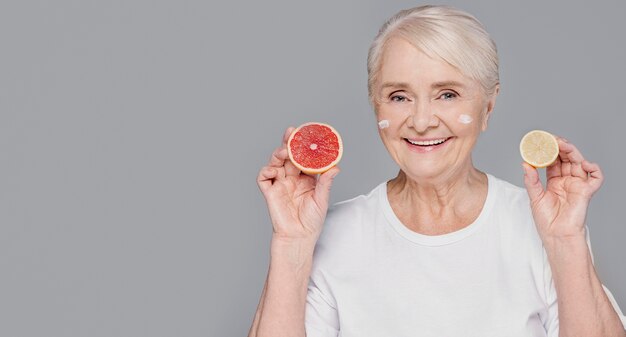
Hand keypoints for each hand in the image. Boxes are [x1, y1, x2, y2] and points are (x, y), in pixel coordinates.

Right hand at [257, 127, 339, 242]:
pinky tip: (274, 169)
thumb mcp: (322, 199)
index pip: (303, 157)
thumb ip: (326, 183)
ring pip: (276, 162)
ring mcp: (280, 184)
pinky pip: (264, 177)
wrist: (299, 238)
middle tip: (291, 132)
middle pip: (288, 155)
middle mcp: (291, 178)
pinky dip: (266, 170)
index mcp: (305, 178)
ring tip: (285, 150)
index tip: (307, 134)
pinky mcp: (269, 191)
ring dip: (278, 153)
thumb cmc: (311, 221)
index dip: (303, 146)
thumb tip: (335, 167)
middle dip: (289, 142)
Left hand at [523, 137, 602, 239]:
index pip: (553, 161)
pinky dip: (593, 168)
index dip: (549, 151)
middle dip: (561, 147)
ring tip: (563, 145)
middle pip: (567, 158)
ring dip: (573, 152)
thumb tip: (525, 164)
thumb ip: (531, 180)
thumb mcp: (535, 197)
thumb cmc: (546, 220)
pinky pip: (596, 177)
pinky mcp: (586, 191)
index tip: (542, 142)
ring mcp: (577, 185)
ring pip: (579, 163)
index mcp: (554, 181)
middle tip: (553, 140)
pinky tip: (584, 163)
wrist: (556, 235)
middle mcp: (567, 181)